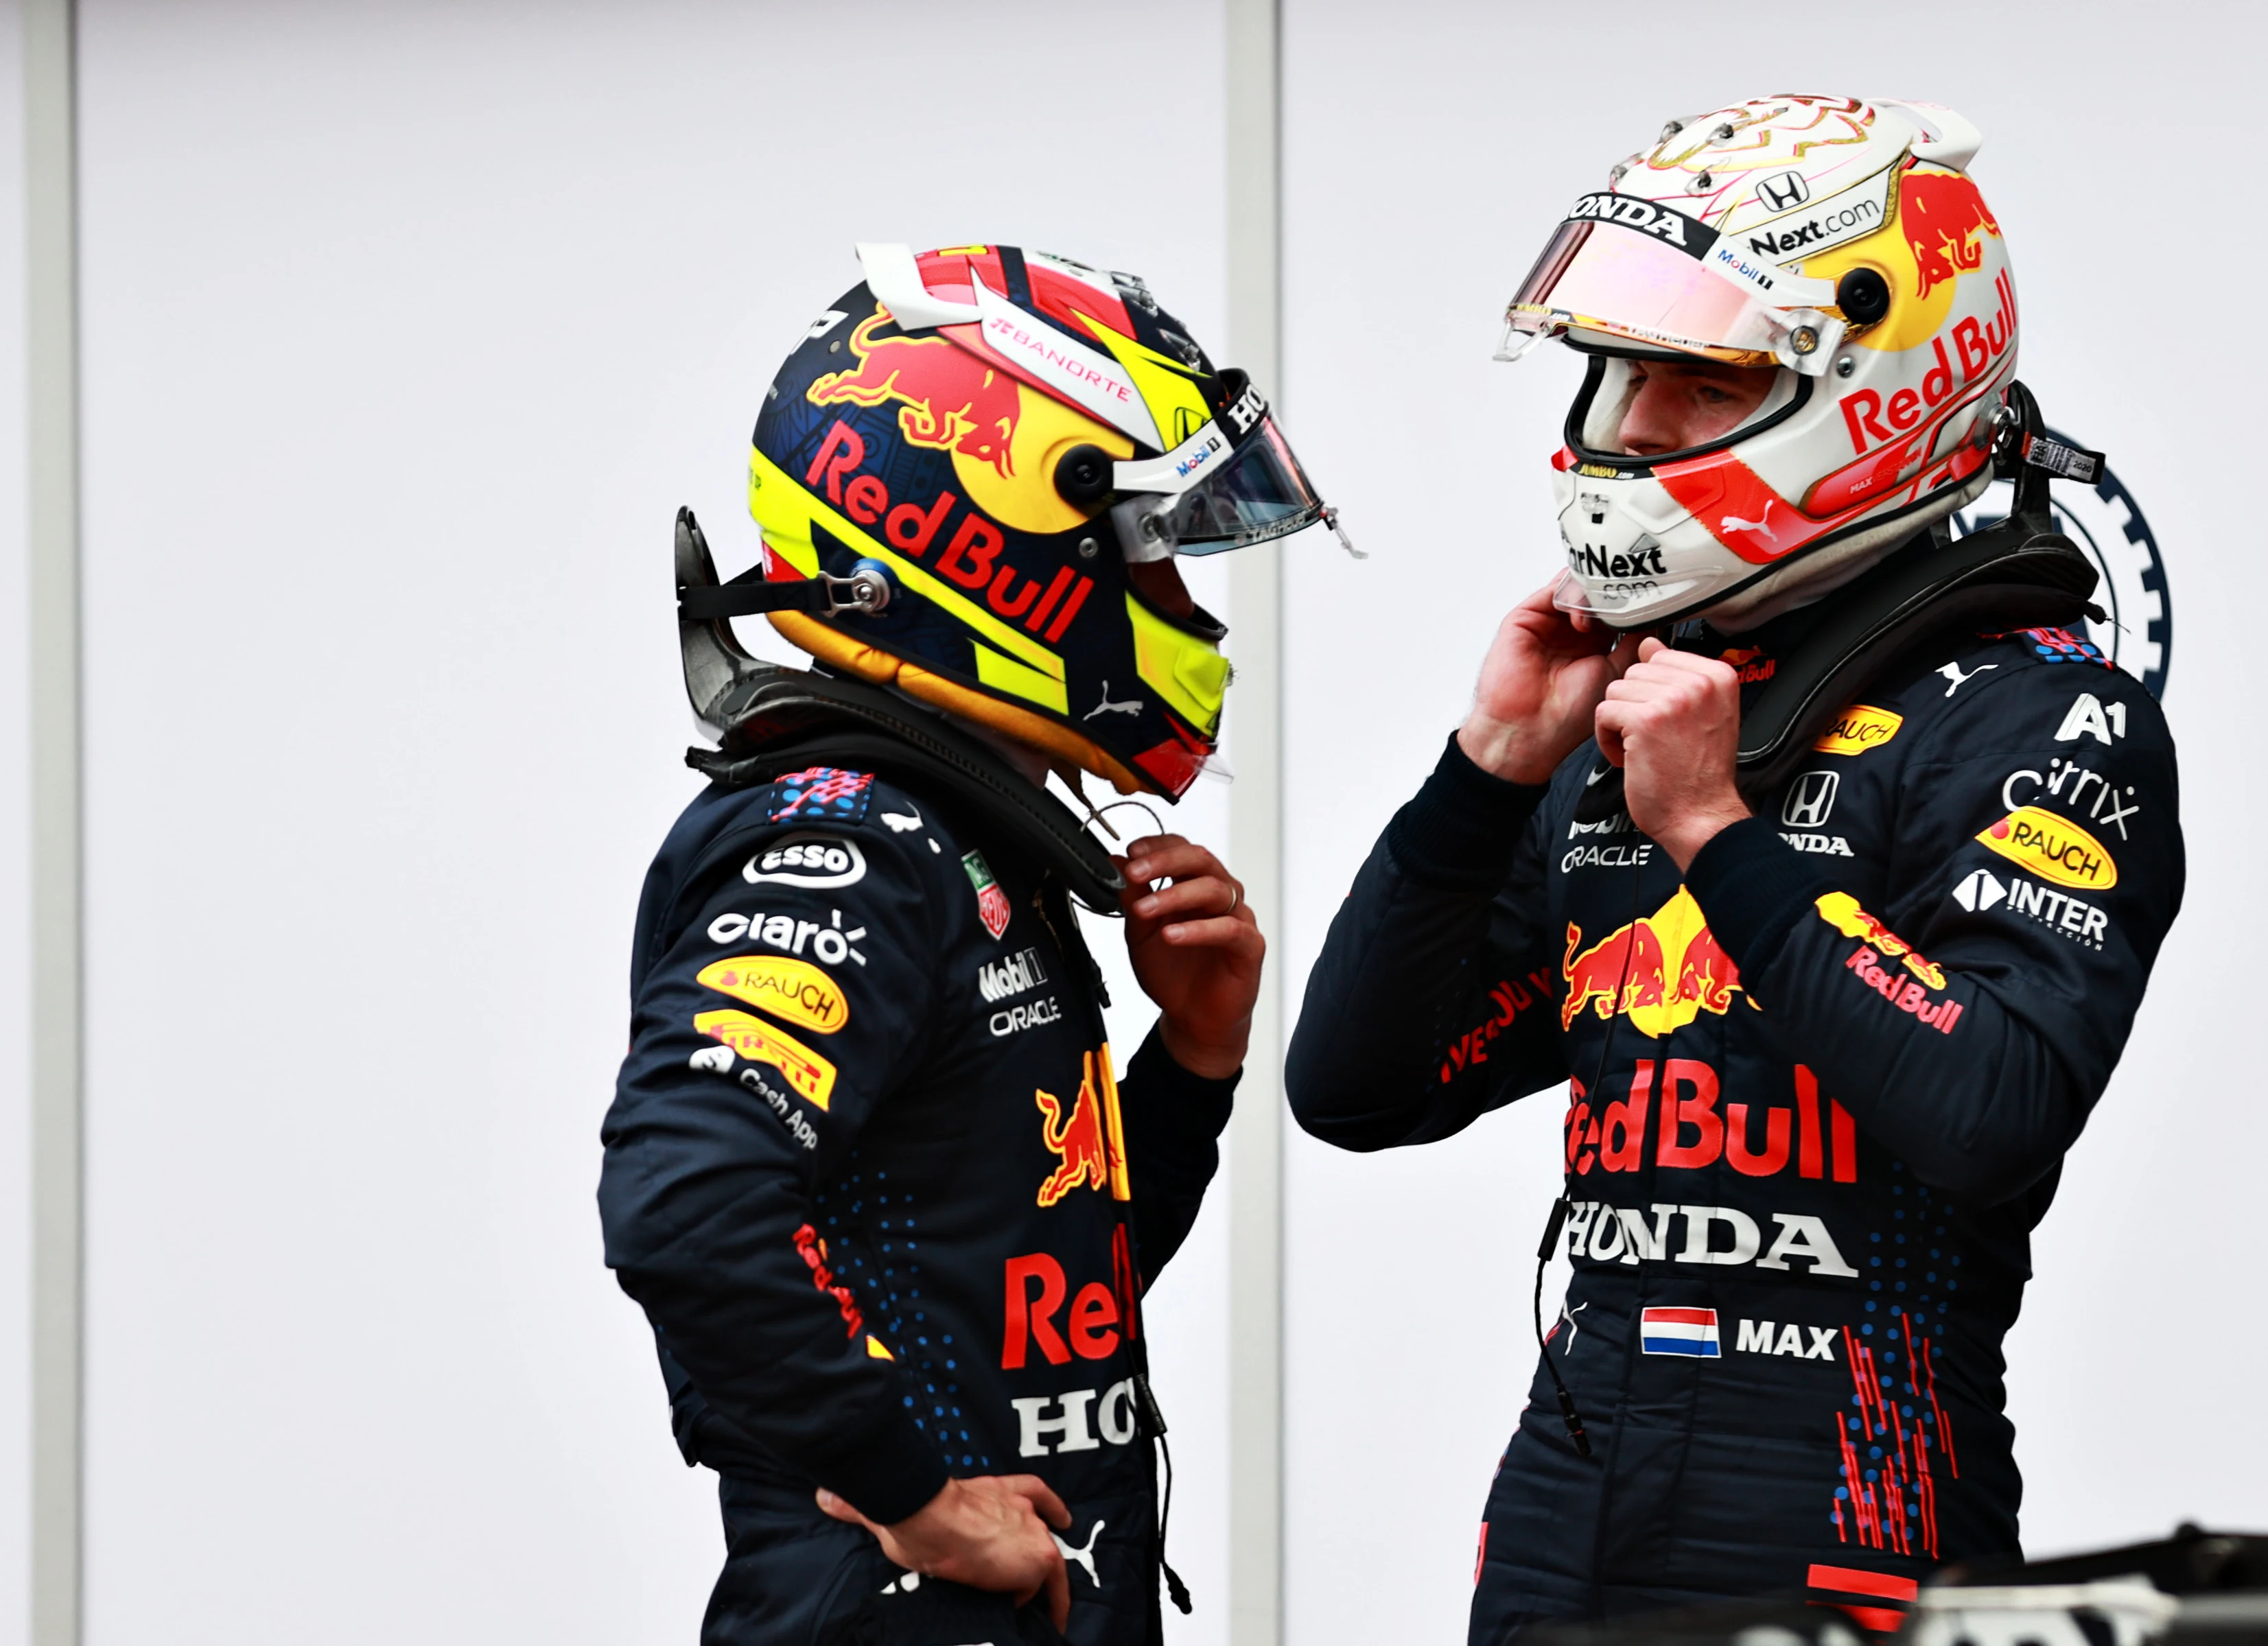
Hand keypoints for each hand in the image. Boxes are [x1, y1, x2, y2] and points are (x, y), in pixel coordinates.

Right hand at [818, 1476, 1072, 1630]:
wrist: (930, 1516)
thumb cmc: (914, 1510)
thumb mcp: (898, 1506)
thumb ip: (864, 1506)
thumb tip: (825, 1497)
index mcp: (994, 1490)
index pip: (1031, 1491)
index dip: (1050, 1504)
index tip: (1062, 1516)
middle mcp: (1020, 1506)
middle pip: (1045, 1528)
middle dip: (1045, 1549)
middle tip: (1044, 1575)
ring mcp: (1032, 1532)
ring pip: (1052, 1564)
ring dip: (1050, 1586)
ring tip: (1051, 1613)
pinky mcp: (1037, 1559)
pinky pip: (1049, 1590)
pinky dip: (1047, 1604)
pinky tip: (1040, 1618)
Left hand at [1116, 834, 1262, 1079]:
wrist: (1192, 1019)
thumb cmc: (1173, 972)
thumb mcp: (1140, 933)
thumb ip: (1133, 898)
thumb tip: (1115, 863)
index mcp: (1193, 885)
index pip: (1181, 849)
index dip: (1157, 846)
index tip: (1131, 851)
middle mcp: (1219, 896)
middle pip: (1200, 860)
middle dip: (1165, 862)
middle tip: (1135, 871)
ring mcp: (1237, 918)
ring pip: (1214, 890)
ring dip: (1175, 895)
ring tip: (1144, 909)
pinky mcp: (1250, 946)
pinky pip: (1230, 929)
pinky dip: (1199, 929)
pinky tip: (1172, 935)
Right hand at [1458, 582, 1642, 783]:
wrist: (1529, 731)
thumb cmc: (1567, 715)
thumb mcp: (1616, 673)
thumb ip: (1634, 643)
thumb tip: (1656, 617)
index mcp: (1592, 644)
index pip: (1614, 609)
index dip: (1631, 600)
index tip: (1652, 595)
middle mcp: (1568, 631)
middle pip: (1594, 593)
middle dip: (1614, 590)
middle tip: (1635, 590)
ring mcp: (1546, 622)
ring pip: (1575, 588)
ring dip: (1594, 591)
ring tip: (1606, 607)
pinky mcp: (1525, 618)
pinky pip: (1551, 592)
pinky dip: (1571, 593)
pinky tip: (1584, 613)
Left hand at [1592, 637, 1749, 870]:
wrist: (1700, 816)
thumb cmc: (1699, 773)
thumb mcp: (1703, 714)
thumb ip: (1678, 677)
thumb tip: (1647, 642)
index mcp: (1719, 675)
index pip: (1660, 655)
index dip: (1653, 691)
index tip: (1667, 722)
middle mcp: (1700, 682)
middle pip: (1635, 671)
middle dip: (1634, 706)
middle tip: (1654, 739)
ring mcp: (1673, 699)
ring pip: (1616, 689)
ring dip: (1619, 723)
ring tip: (1643, 748)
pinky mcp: (1645, 720)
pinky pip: (1604, 712)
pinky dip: (1607, 739)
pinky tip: (1630, 757)